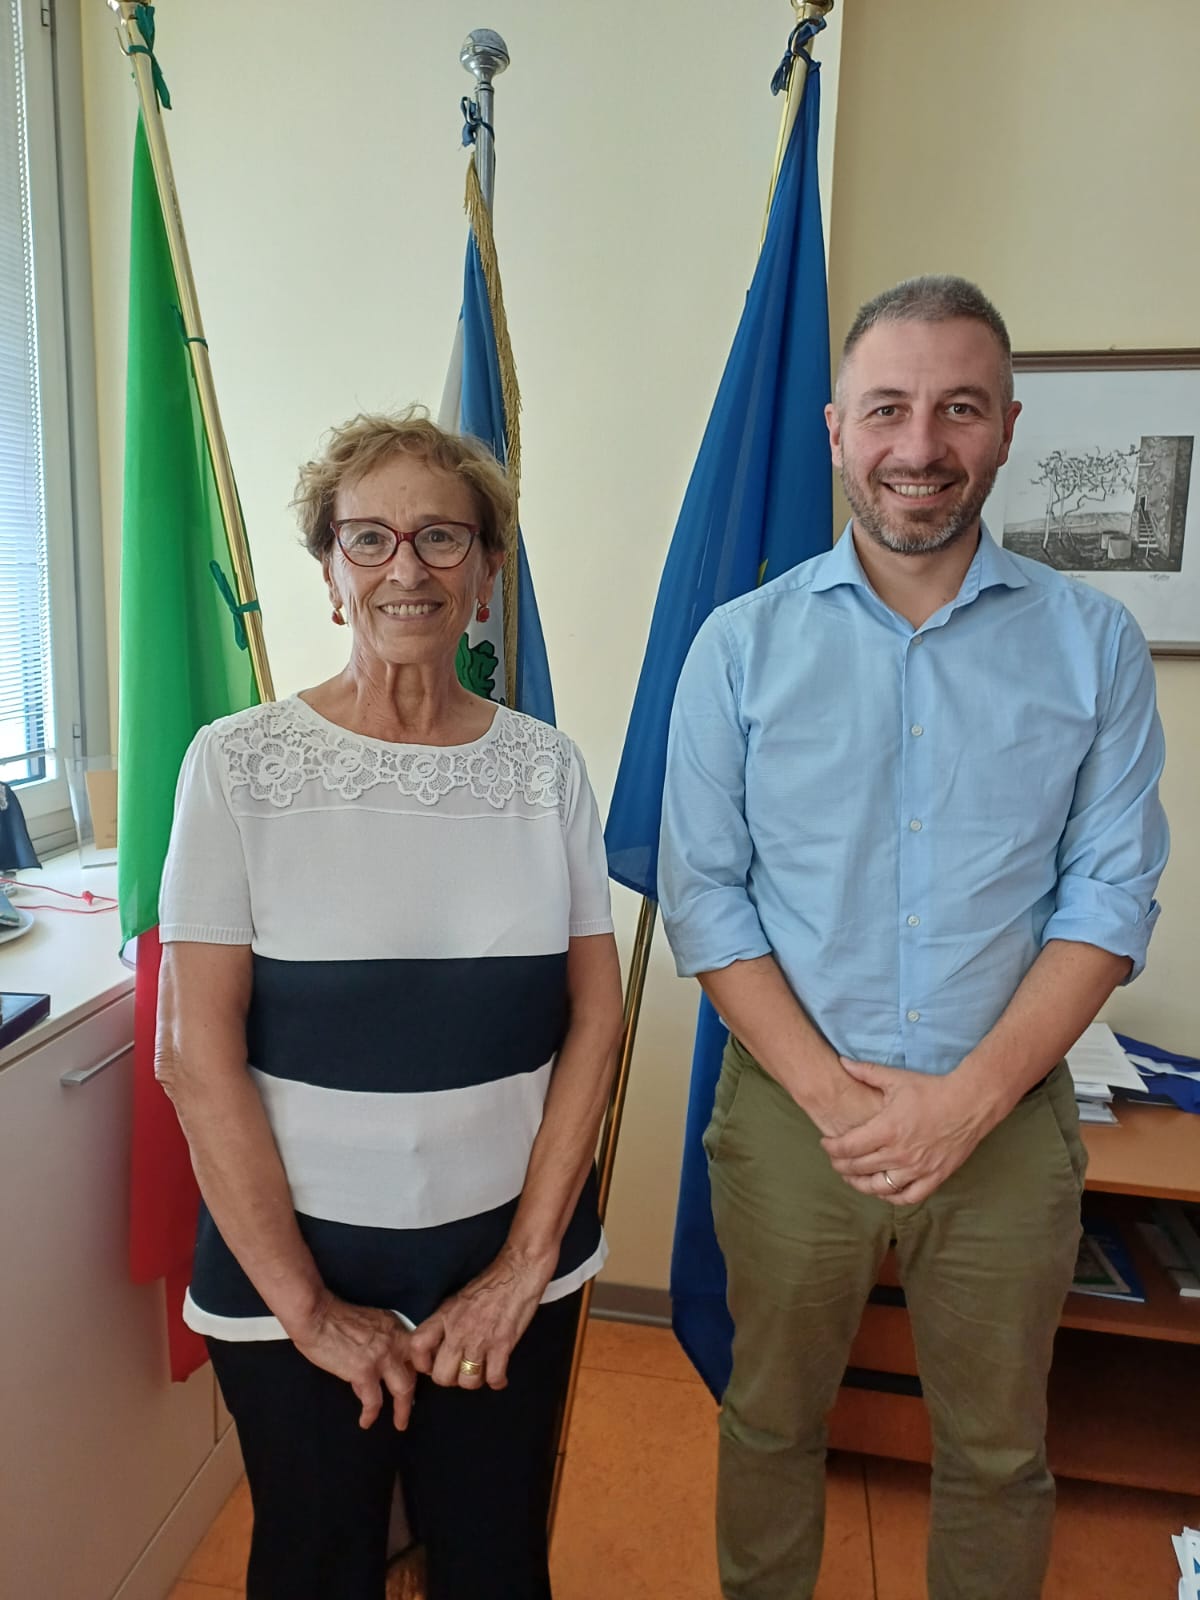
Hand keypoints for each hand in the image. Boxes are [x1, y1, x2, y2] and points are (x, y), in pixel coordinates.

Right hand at [289, 1292, 415, 1429]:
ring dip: (402, 1409)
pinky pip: (373, 1401)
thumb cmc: (332, 1317)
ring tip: (400, 1423)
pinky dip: (370, 1414)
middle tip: (412, 1407)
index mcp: (394, 1326)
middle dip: (414, 1393)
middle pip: (414, 1371)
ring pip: (403, 1389)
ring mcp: (381, 1356)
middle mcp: (394, 1339)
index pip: (415, 1351)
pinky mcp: (365, 1371)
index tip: (415, 1381)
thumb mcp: (367, 1323)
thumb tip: (378, 1369)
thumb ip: (378, 1342)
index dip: (416, 1368)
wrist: (315, 1315)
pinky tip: (366, 1421)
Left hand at [408, 1244, 556, 1391]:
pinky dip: (497, 1381)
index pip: (418, 1345)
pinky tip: (499, 1377)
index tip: (431, 1366)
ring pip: (468, 1381)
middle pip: (442, 1375)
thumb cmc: (490, 1284)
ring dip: (474, 1381)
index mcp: (444, 1316)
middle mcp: (458, 1330)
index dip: (421, 1363)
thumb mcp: (458, 1299)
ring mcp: (480, 1340)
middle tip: (460, 1372)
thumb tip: (439, 1346)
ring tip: (481, 1373)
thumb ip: (446, 1322)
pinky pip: (494, 1377)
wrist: (517, 1272)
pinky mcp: (502, 1345)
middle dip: (451, 1379)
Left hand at [820, 1057, 990, 1204]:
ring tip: (853, 1177)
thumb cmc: (932, 1090)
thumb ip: (866, 1072)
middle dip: (841, 1165)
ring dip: (861, 1184)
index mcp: (887, 1129)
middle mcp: (900, 1153)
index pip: (848, 1147)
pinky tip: (883, 1190)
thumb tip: (841, 1061)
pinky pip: (908, 1196)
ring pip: (879, 1187)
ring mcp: (918, 1168)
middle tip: (835, 1160)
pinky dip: (892, 1197)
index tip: (826, 1144)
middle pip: (859, 1168)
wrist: (970, 1103)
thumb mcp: (896, 1078)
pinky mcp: (934, 1177)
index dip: (832, 1148)